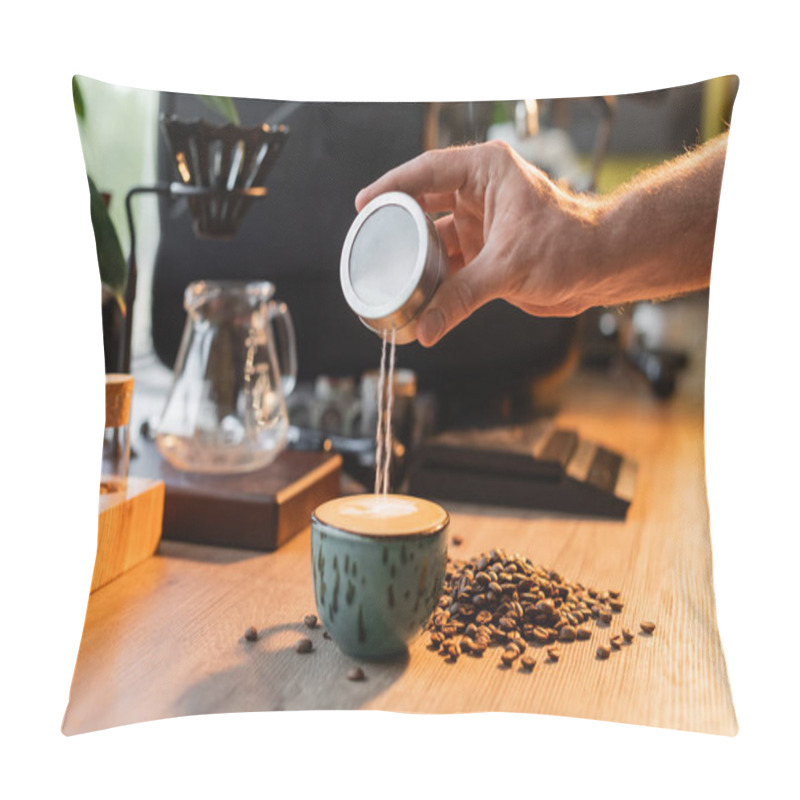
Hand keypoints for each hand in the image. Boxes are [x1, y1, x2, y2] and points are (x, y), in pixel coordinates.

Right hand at [355, 140, 599, 346]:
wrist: (601, 268)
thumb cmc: (571, 243)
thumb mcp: (509, 266)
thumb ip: (463, 296)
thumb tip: (427, 327)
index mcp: (487, 172)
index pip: (427, 171)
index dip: (391, 186)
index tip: (364, 204)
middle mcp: (480, 194)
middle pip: (423, 203)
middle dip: (397, 224)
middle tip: (368, 240)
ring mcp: (480, 224)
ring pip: (434, 239)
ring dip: (415, 259)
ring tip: (388, 274)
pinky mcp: (485, 253)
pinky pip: (449, 265)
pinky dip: (434, 281)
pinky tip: (416, 296)